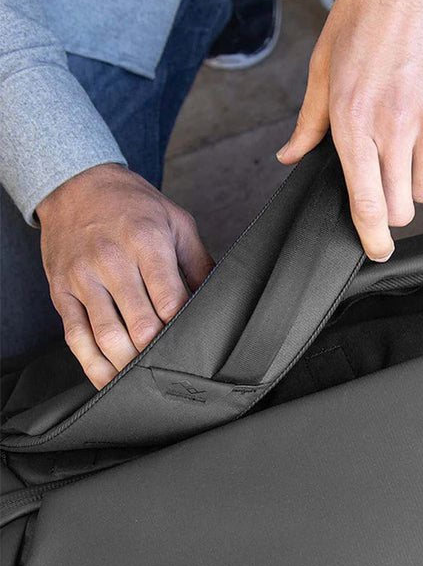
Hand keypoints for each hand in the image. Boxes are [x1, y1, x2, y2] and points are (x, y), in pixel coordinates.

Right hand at [37, 164, 213, 388]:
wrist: (75, 183)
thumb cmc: (133, 205)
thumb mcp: (177, 222)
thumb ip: (199, 264)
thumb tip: (219, 298)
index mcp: (145, 242)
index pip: (169, 299)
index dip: (184, 328)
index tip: (196, 343)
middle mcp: (111, 262)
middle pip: (140, 324)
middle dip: (160, 352)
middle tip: (177, 368)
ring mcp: (82, 279)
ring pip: (106, 336)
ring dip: (129, 365)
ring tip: (148, 381)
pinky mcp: (60, 292)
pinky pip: (75, 336)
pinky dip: (92, 364)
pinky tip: (109, 379)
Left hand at [277, 0, 422, 261]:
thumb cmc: (366, 16)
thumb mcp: (325, 68)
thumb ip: (310, 123)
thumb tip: (291, 157)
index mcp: (353, 121)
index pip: (366, 202)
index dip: (372, 238)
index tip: (377, 251)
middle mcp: (395, 124)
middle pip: (402, 206)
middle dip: (394, 206)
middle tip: (389, 183)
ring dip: (417, 176)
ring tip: (409, 138)